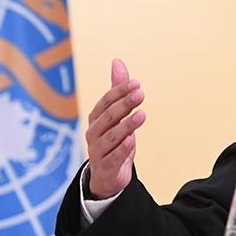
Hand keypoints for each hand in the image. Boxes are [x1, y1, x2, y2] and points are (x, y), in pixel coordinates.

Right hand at [85, 59, 145, 198]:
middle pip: (109, 116)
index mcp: (96, 118)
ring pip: (111, 136)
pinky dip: (122, 149)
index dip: (120, 92)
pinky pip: (114, 157)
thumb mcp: (116, 114)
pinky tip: (132, 140)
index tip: (137, 83)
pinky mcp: (106, 167)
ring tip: (141, 115)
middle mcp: (94, 132)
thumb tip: (117, 61)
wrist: (107, 175)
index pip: (106, 101)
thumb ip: (117, 90)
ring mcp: (98, 150)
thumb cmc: (112, 140)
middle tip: (140, 94)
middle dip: (124, 104)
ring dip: (126, 125)